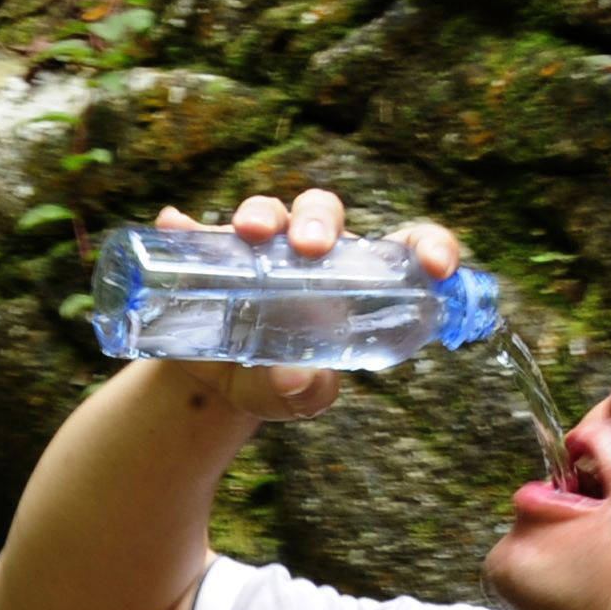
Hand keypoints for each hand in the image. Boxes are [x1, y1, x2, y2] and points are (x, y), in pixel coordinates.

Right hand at [152, 189, 463, 421]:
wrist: (216, 384)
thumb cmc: (274, 381)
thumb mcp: (294, 397)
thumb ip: (306, 393)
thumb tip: (298, 378)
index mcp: (352, 278)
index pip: (401, 246)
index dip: (428, 246)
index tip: (436, 267)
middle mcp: (308, 252)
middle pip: (323, 213)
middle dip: (320, 222)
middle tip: (311, 249)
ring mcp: (257, 248)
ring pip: (268, 212)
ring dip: (260, 213)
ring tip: (246, 234)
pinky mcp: (209, 255)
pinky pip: (198, 231)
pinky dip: (186, 226)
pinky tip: (173, 224)